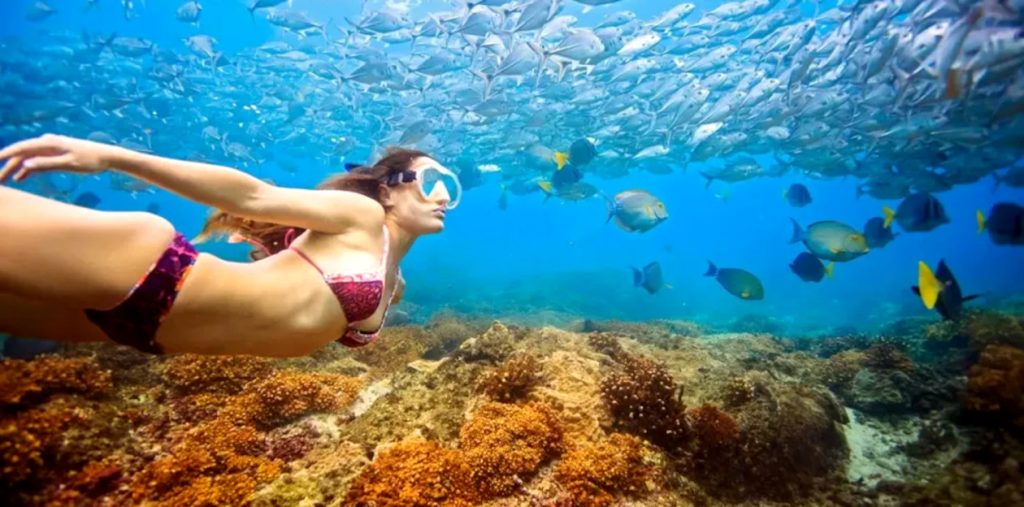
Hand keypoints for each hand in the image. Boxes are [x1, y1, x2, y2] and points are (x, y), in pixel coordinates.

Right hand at [0, 133, 117, 182]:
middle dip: (6, 165)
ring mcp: (51, 148)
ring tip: (3, 181)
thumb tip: (25, 165)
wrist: (107, 156)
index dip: (5, 154)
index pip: (22, 148)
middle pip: (22, 154)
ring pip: (28, 158)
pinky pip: (37, 161)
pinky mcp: (55, 154)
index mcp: (49, 143)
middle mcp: (47, 143)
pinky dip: (27, 169)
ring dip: (15, 168)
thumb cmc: (91, 160)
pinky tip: (19, 179)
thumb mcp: (69, 164)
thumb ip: (47, 164)